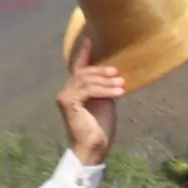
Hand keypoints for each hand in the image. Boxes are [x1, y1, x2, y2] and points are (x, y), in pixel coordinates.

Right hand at [58, 42, 124, 166]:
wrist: (94, 147)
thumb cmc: (100, 128)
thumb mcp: (105, 102)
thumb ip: (104, 88)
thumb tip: (114, 76)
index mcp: (75, 90)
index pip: (79, 68)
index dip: (84, 53)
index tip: (90, 40)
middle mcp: (67, 91)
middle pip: (84, 72)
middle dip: (102, 71)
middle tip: (118, 73)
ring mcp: (65, 96)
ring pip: (86, 80)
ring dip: (106, 82)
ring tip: (121, 84)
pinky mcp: (68, 102)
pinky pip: (87, 90)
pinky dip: (104, 90)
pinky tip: (117, 93)